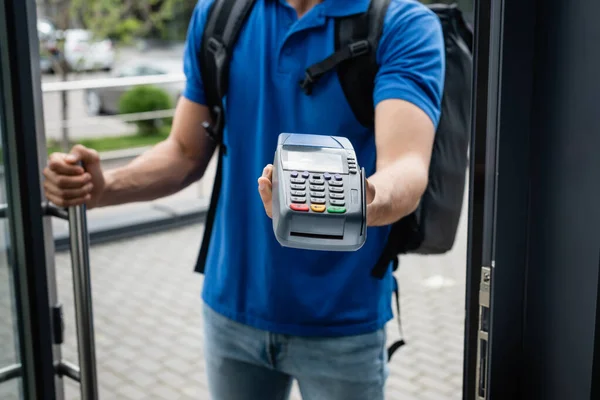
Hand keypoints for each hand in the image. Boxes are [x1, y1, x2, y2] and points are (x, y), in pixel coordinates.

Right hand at [43, 144, 105, 207]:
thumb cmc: (93, 170)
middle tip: (88, 179)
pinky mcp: (53, 198)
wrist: (98, 186)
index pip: (55, 164)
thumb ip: (80, 152)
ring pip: (62, 193)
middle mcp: (49, 172)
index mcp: (55, 159)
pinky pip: (62, 202)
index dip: (70, 169)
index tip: (82, 170)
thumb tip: (69, 159)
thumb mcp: (91, 156)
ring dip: (81, 191)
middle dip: (80, 182)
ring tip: (88, 187)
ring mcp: (49, 186)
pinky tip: (84, 196)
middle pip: (60, 181)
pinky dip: (77, 200)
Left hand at [257, 164, 375, 217]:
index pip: (286, 218)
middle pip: (276, 207)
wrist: (362, 203)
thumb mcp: (366, 198)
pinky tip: (274, 168)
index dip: (274, 206)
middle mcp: (302, 213)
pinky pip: (284, 188)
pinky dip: (277, 178)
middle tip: (264, 178)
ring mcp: (300, 202)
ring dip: (270, 183)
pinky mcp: (301, 191)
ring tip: (268, 169)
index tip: (269, 193)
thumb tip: (363, 186)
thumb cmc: (360, 204)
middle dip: (268, 193)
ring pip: (278, 198)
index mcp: (312, 220)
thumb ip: (366, 193)